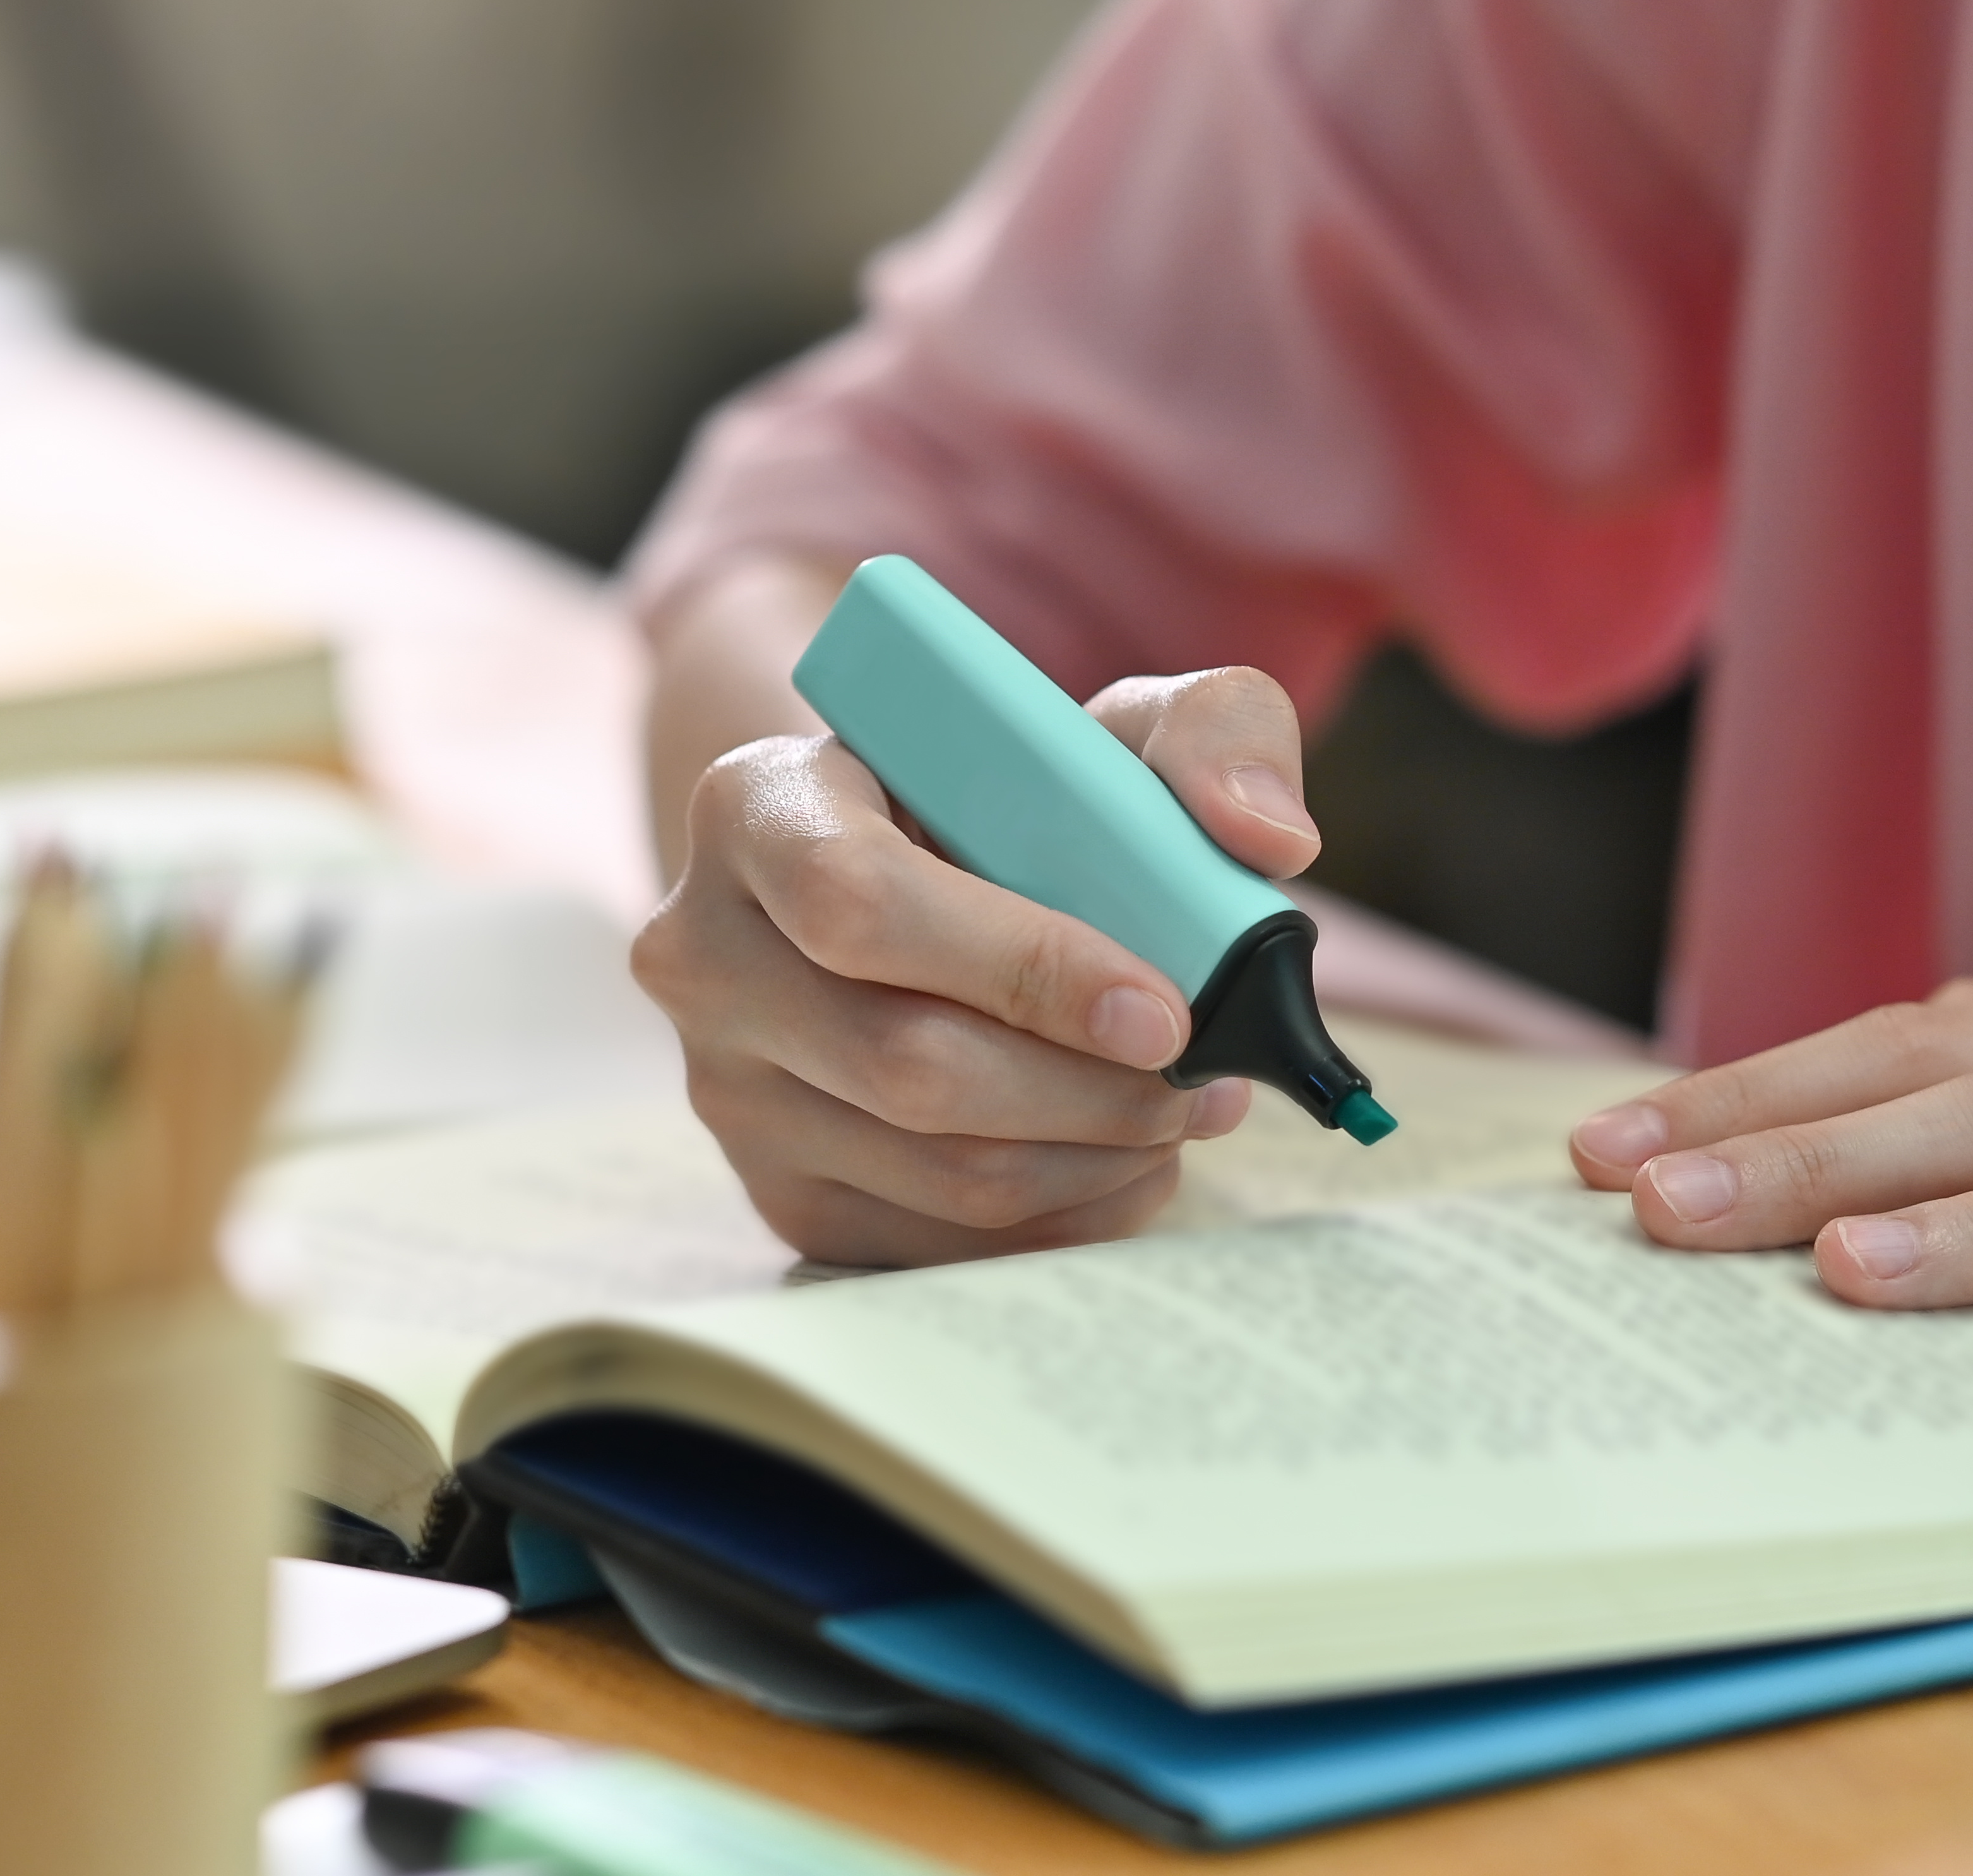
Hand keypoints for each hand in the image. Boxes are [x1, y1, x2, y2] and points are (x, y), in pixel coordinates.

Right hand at [632, 668, 1318, 1264]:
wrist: (894, 881)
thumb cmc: (1003, 798)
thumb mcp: (1105, 727)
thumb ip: (1214, 732)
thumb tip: (1269, 842)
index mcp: (754, 808)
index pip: (863, 904)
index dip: (1024, 968)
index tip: (1165, 1007)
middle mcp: (703, 954)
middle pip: (904, 1064)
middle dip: (1092, 1089)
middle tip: (1207, 1075)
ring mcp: (726, 1090)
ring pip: (935, 1171)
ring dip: (1096, 1159)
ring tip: (1185, 1111)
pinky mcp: (778, 1193)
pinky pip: (940, 1245)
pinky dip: (1065, 1217)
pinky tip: (1124, 1160)